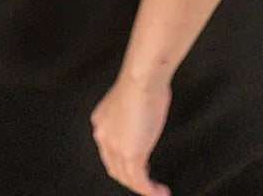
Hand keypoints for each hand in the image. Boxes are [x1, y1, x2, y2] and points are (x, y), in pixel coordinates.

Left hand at [90, 73, 172, 195]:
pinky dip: (150, 191)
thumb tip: (146, 115)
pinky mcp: (130, 155)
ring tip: (156, 191)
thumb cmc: (143, 80)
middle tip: (147, 182)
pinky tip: (160, 193)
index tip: (138, 164)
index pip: (109, 151)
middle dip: (131, 177)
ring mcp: (116, 148)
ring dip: (142, 187)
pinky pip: (140, 182)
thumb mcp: (134, 98)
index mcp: (102, 121)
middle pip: (115, 167)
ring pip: (127, 178)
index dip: (122, 161)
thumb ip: (135, 113)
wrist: (142, 78)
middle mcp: (104, 136)